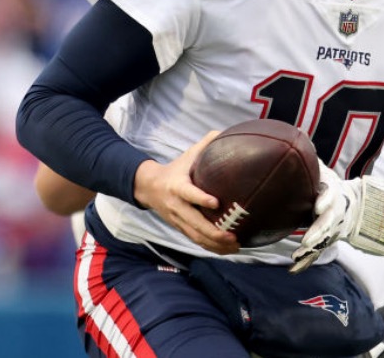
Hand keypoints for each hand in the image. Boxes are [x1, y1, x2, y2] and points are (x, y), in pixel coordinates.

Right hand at [133, 131, 238, 254]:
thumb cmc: (176, 169)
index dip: (200, 198)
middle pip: (194, 223)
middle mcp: (176, 206)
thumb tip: (226, 132)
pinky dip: (211, 248)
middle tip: (232, 236)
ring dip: (215, 244)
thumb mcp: (188, 155)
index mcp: (177, 186)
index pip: (189, 193)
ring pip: (195, 237)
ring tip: (234, 246)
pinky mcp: (180, 228)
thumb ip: (206, 143)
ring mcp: (177, 220)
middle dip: (213, 233)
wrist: (149, 187)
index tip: (216, 202)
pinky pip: (196, 241)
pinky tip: (227, 250)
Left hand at [290, 161, 355, 272]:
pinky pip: (316, 253)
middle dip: (319, 230)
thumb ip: (310, 158)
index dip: (326, 200)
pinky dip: (306, 262)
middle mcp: (335, 212)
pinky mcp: (325, 240)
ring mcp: (332, 228)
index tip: (318, 205)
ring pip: (324, 240)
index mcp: (333, 192)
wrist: (349, 203)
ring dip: (312, 248)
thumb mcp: (322, 169)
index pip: (332, 195)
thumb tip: (300, 135)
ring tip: (298, 255)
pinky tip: (294, 269)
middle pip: (329, 222)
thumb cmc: (327, 183)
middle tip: (307, 239)